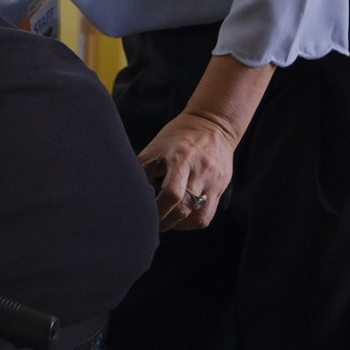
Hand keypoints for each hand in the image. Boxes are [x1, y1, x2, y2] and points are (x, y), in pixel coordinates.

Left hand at [137, 111, 238, 230]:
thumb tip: (129, 194)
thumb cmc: (178, 135)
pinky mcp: (221, 189)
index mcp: (182, 157)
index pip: (171, 193)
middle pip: (184, 208)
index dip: (156, 209)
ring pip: (198, 217)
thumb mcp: (156, 148)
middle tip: (150, 224)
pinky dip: (191, 222)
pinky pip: (207, 216)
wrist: (213, 124)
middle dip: (164, 222)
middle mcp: (201, 171)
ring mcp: (214, 182)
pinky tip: (180, 217)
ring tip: (166, 221)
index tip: (143, 214)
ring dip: (179, 225)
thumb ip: (141, 170)